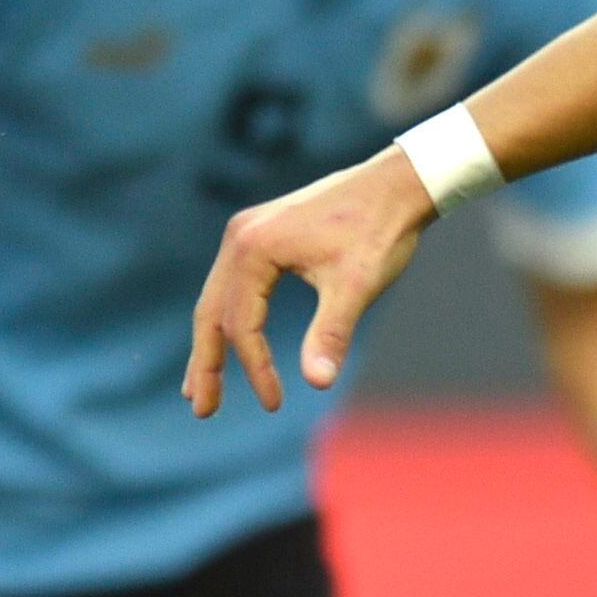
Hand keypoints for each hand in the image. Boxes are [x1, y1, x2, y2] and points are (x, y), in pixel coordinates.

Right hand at [187, 147, 435, 417]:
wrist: (397, 185)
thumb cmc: (378, 232)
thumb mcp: (356, 287)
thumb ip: (331, 333)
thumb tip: (318, 383)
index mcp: (254, 249)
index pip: (241, 324)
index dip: (255, 368)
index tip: (275, 404)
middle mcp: (240, 237)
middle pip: (211, 312)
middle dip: (207, 364)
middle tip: (203, 411)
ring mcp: (247, 233)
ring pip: (218, 299)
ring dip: (211, 344)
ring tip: (199, 388)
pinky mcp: (261, 234)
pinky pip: (233, 285)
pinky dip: (227, 317)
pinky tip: (229, 341)